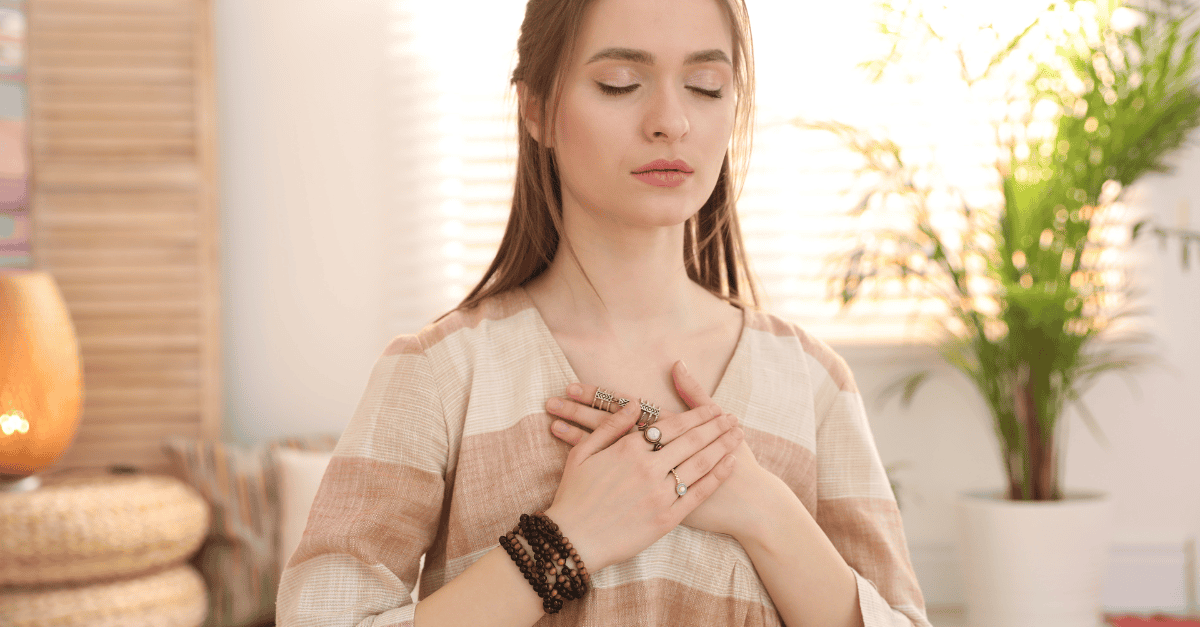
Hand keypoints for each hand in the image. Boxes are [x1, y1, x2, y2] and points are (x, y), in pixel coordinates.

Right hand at [542, 393, 741, 572]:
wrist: (572, 540)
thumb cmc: (573, 495)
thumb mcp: (582, 453)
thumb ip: (611, 426)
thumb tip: (634, 403)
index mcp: (628, 448)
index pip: (672, 425)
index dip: (696, 415)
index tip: (713, 407)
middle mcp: (648, 468)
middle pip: (691, 440)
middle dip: (715, 426)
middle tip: (732, 417)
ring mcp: (659, 493)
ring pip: (699, 463)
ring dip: (722, 446)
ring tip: (738, 435)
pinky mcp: (667, 518)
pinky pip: (698, 493)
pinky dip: (717, 476)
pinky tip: (730, 464)